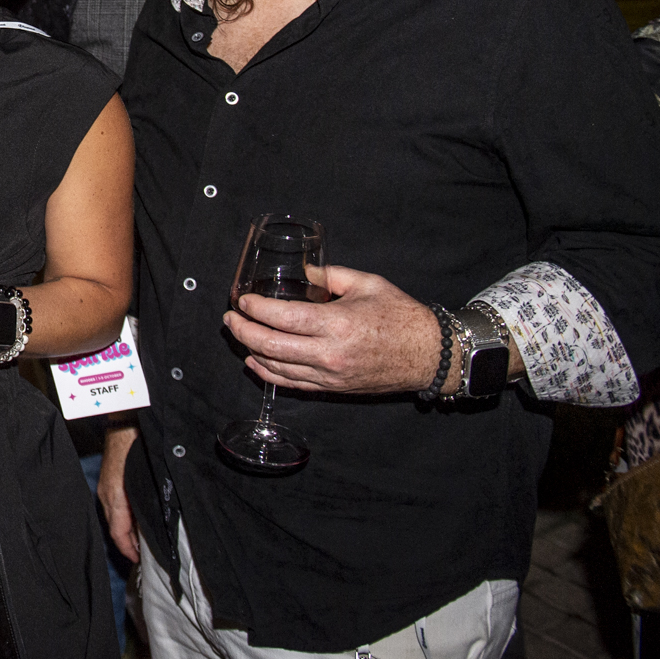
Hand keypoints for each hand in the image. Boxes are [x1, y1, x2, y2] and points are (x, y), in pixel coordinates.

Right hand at [99, 424, 139, 561]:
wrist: (126, 415)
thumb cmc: (138, 442)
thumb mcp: (146, 476)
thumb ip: (148, 503)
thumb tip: (153, 526)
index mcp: (115, 496)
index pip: (118, 533)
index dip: (128, 550)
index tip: (139, 561)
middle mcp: (107, 494)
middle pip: (115, 528)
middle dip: (128, 543)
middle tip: (145, 555)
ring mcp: (106, 485)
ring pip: (115, 516)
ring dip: (127, 530)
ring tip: (143, 539)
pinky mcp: (109, 478)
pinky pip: (114, 504)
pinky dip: (125, 516)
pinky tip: (137, 515)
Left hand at [223, 264, 442, 394]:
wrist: (429, 355)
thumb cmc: (401, 317)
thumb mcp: (367, 284)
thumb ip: (330, 275)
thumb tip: (304, 270)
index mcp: (338, 324)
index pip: (283, 318)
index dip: (256, 310)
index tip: (243, 301)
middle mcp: (330, 354)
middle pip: (272, 346)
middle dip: (244, 332)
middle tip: (231, 319)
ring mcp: (331, 375)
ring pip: (278, 368)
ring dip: (252, 351)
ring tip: (239, 336)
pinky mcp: (334, 388)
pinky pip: (293, 384)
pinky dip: (270, 374)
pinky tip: (256, 362)